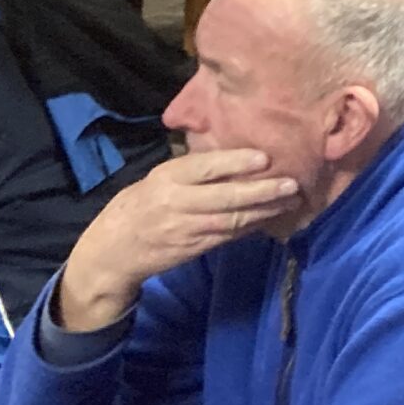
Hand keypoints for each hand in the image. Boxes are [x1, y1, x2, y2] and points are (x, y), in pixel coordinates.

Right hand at [57, 149, 301, 331]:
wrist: (111, 252)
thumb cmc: (140, 204)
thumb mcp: (158, 178)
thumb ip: (192, 168)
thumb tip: (236, 152)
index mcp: (167, 178)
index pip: (205, 167)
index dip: (236, 162)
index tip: (265, 157)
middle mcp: (177, 203)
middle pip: (225, 198)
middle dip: (262, 191)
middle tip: (291, 183)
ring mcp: (186, 229)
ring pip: (232, 220)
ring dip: (265, 210)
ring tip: (291, 199)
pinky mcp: (194, 249)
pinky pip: (228, 236)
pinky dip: (252, 227)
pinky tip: (272, 217)